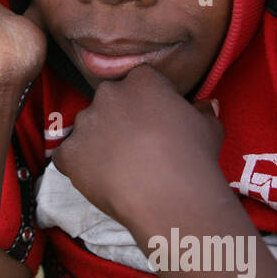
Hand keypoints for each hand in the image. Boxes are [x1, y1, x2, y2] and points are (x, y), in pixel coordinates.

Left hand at [51, 64, 225, 229]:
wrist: (170, 197)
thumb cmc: (194, 159)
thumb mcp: (209, 128)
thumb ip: (202, 111)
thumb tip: (205, 106)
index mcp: (141, 80)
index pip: (140, 81)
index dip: (149, 101)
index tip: (157, 121)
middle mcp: (108, 94)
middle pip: (110, 101)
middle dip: (120, 119)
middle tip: (137, 146)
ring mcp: (84, 123)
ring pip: (87, 128)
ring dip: (99, 142)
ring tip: (121, 168)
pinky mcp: (68, 152)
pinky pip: (67, 156)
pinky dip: (78, 166)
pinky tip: (100, 179)